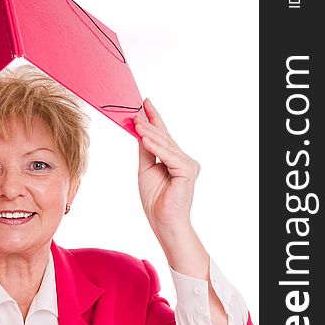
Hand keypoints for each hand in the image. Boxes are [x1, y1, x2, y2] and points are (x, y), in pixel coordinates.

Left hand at [133, 98, 200, 235]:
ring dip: (149, 132)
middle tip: (136, 109)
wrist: (163, 222)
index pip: (163, 135)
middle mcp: (184, 160)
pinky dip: (155, 147)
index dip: (154, 118)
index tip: (145, 102)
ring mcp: (188, 165)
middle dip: (150, 122)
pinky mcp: (187, 171)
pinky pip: (168, 156)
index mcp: (175, 160)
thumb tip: (141, 132)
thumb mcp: (146, 170)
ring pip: (165, 145)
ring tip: (136, 122)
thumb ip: (146, 151)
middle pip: (164, 137)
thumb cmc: (155, 200)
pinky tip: (144, 138)